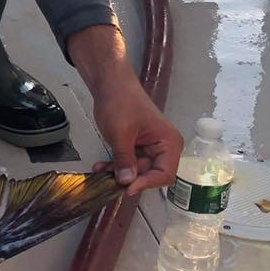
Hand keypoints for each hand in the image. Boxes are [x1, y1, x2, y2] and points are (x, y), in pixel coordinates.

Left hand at [90, 70, 181, 196]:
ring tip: (99, 170)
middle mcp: (164, 147)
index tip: (126, 188)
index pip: (164, 174)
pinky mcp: (137, 145)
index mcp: (169, 143)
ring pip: (136, 170)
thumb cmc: (120, 102)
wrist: (110, 82)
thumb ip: (124, 160)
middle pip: (149, 174)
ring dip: (118, 172)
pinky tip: (100, 166)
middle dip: (128, 178)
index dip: (146, 183)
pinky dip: (116, 164)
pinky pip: (129, 161)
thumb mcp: (120, 134)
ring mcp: (150, 146)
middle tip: (107, 180)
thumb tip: (126, 183)